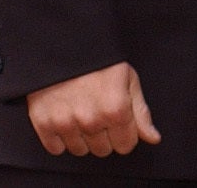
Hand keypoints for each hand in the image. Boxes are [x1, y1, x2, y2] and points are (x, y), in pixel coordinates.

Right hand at [25, 61, 159, 156]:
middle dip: (105, 135)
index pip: (126, 146)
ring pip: (80, 150)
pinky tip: (66, 118)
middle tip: (99, 113)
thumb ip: (141, 113)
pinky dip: (61, 138)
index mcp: (116, 110)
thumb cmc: (100, 62)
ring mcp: (65, 123)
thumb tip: (153, 138)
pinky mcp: (43, 123)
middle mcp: (91, 120)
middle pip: (103, 150)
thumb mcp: (129, 79)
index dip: (125, 134)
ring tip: (82, 113)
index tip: (119, 122)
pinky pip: (56, 149)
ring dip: (83, 137)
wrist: (64, 46)